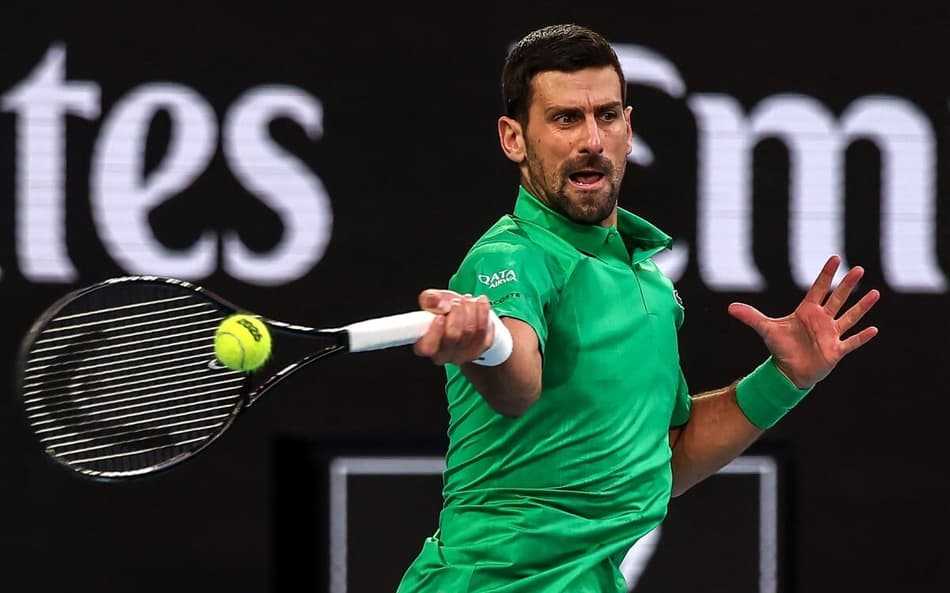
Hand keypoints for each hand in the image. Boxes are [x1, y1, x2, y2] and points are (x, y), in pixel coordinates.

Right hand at [413, 289, 494, 365]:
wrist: (463, 314)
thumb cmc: (444, 310)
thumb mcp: (432, 300)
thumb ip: (430, 299)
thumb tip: (440, 305)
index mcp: (426, 345)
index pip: (427, 347)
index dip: (435, 332)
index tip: (440, 316)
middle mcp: (444, 354)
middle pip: (452, 336)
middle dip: (456, 313)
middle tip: (456, 301)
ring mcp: (463, 355)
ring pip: (470, 332)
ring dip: (470, 310)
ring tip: (467, 299)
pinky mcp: (480, 349)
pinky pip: (484, 331)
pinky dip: (483, 313)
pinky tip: (480, 303)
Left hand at [728, 255, 879, 387]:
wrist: (788, 371)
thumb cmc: (779, 348)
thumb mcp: (765, 330)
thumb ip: (750, 317)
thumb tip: (730, 308)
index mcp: (807, 311)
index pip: (818, 288)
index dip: (827, 274)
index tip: (836, 258)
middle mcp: (822, 320)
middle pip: (837, 298)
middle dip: (848, 285)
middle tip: (859, 268)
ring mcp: (831, 334)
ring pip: (850, 317)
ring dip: (862, 307)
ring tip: (875, 293)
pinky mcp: (836, 350)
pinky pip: (852, 342)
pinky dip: (862, 337)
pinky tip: (874, 329)